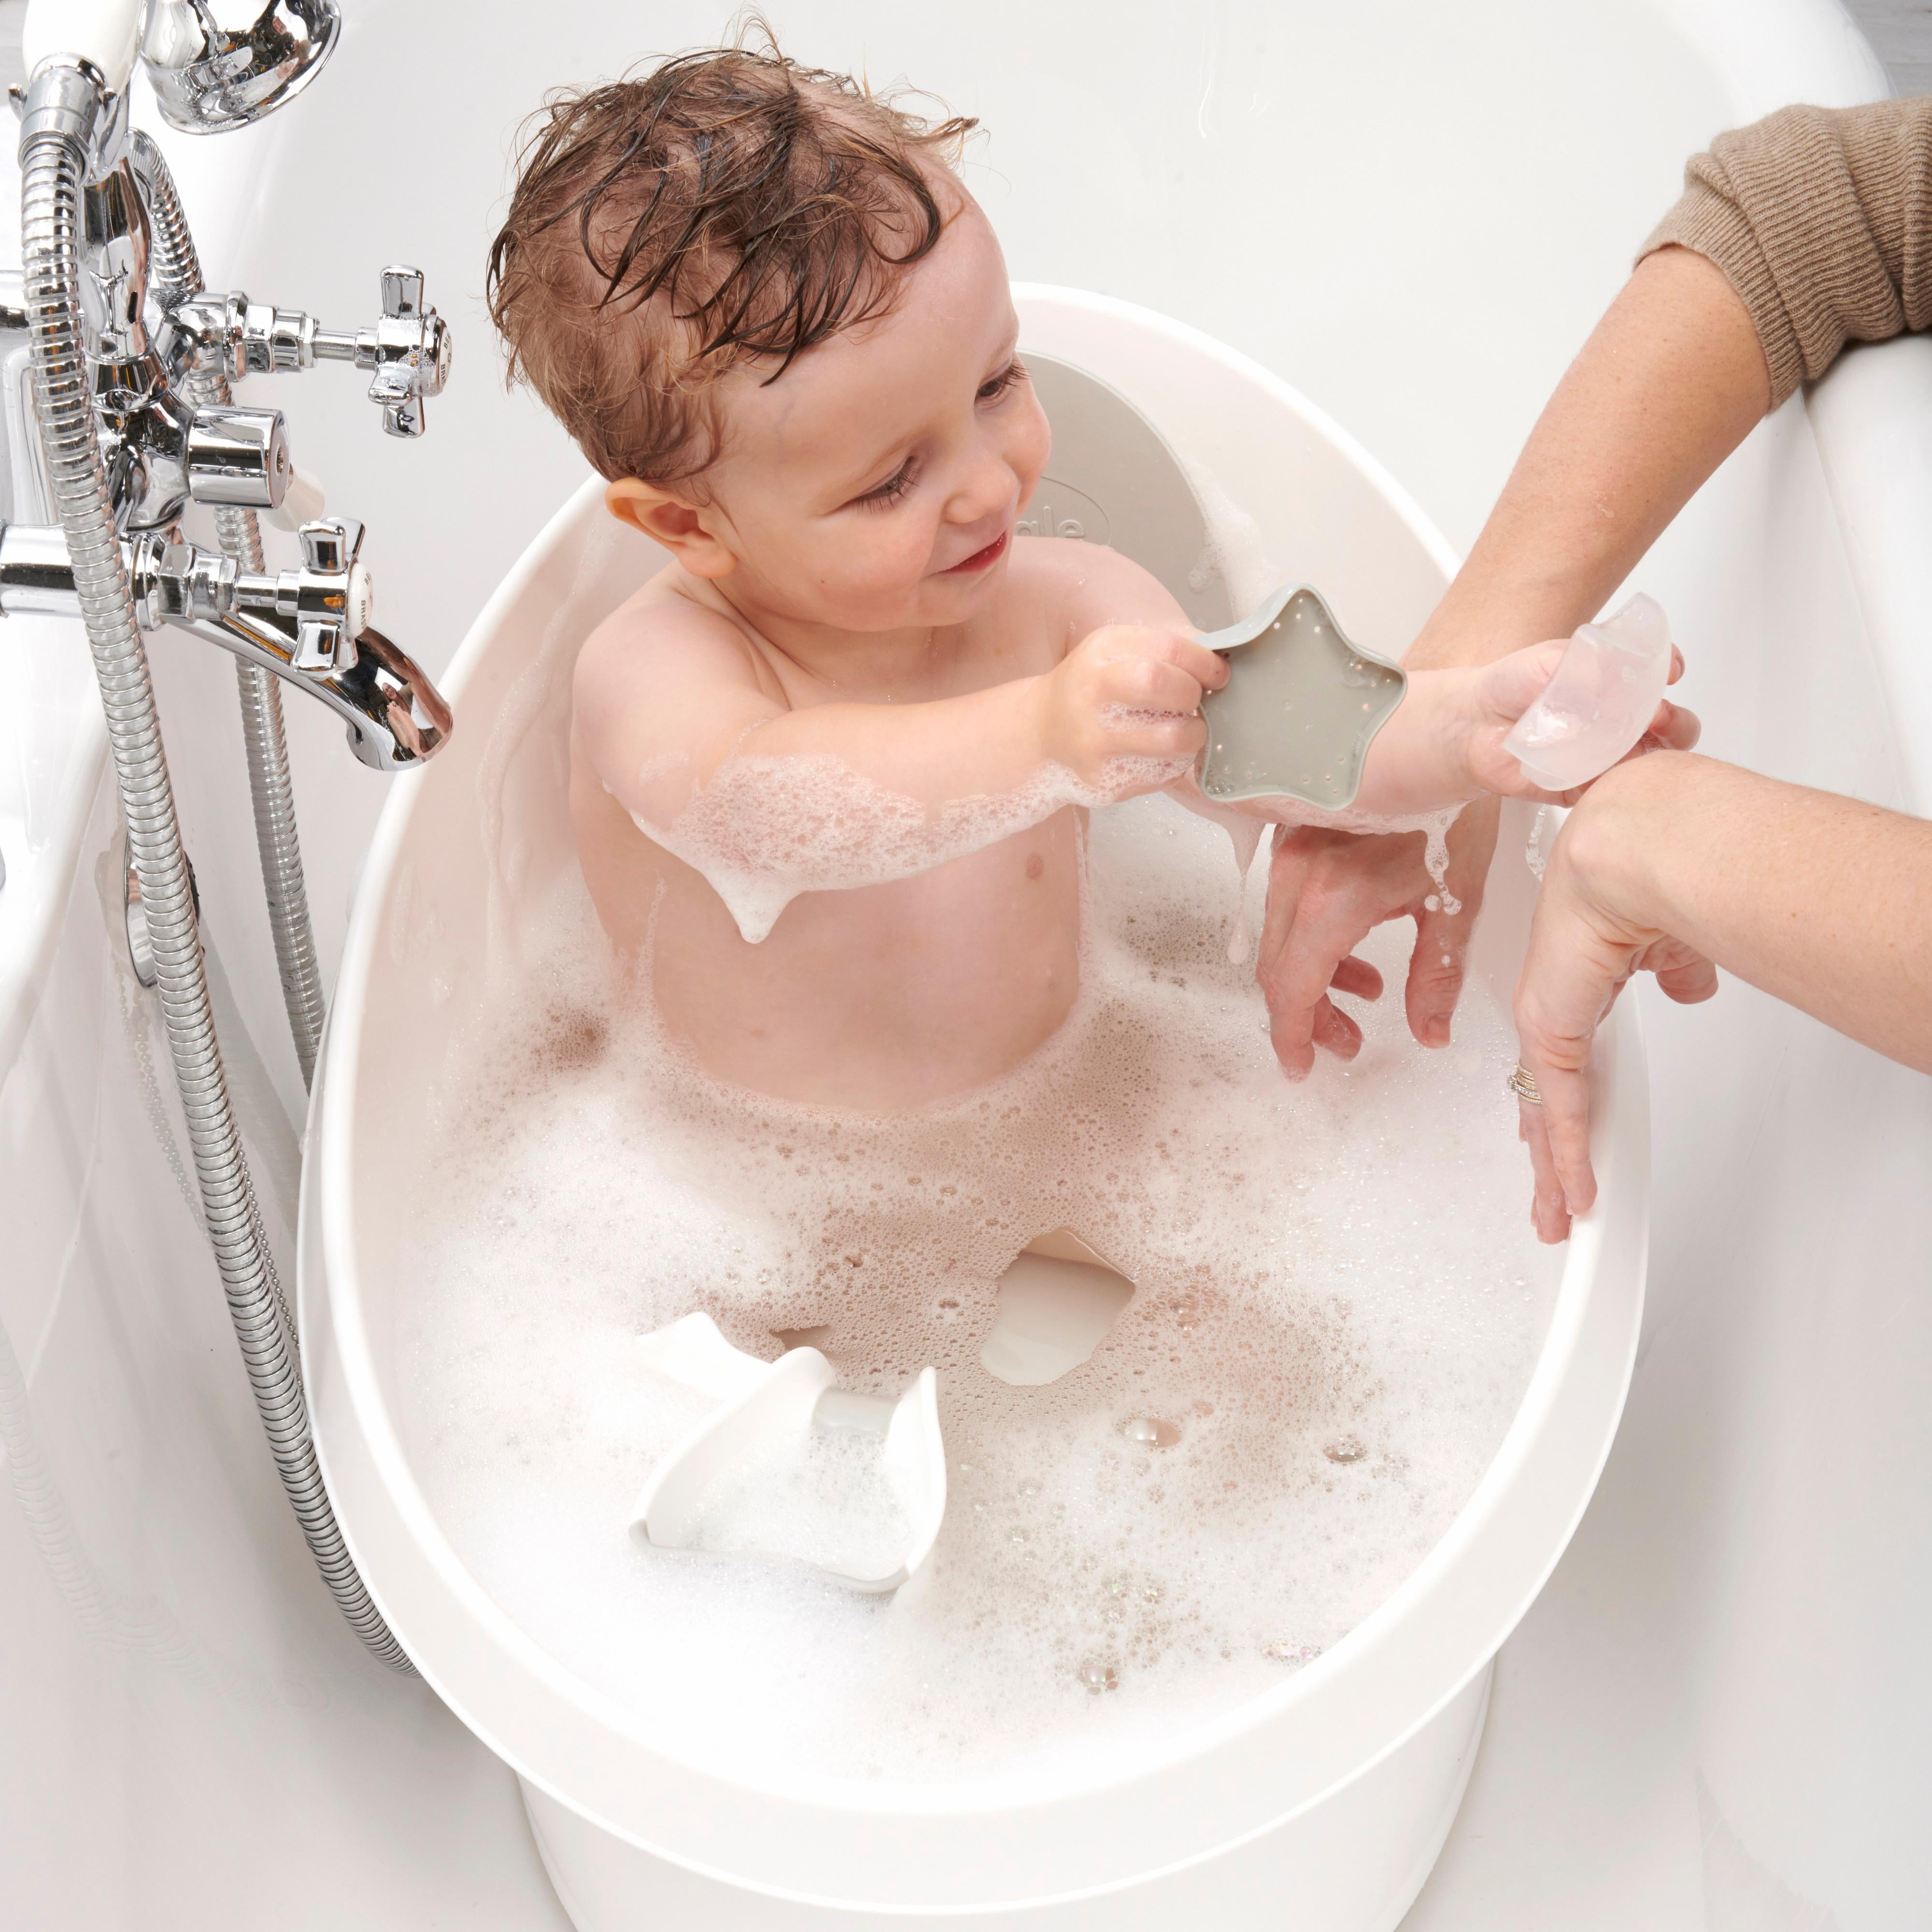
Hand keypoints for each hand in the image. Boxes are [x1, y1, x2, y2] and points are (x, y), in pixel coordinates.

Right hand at [1037, 625, 1227, 796]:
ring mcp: (1095, 743)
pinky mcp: (1104, 781)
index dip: (1203, 663)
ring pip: (1172, 740)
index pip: (1166, 649)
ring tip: (1185, 730)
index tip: (1216, 675)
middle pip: (1160, 685)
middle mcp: (1091, 695)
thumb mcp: (1115, 653)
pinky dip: (1175, 764)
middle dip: (1192, 694)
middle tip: (1192, 702)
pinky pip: (1165, 775)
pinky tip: (1161, 753)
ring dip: (1193, 735)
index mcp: (1100, 654)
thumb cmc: (1091, 688)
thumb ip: (1164, 650)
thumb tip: (1221, 659)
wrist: (1042, 733)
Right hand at [1257, 796, 1501, 1077]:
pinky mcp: (1294, 835)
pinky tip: (1358, 941)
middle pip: (1278, 971)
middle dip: (1308, 1015)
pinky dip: (1310, 938)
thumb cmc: (1456, 808)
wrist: (1446, 737)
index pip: (1293, 989)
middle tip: (1349, 1039)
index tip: (1303, 1065)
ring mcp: (1290, 852)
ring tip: (1369, 990)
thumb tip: (1430, 1032)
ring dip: (1314, 977)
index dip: (1294, 1036)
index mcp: (1335, 900)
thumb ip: (1436, 978)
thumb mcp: (1456, 903)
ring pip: (1280, 939)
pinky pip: (1285, 904)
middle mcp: (1298, 876)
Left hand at [1461, 641, 1699, 803]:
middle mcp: (1622, 721)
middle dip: (1675, 721)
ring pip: (1651, 764)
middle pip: (1673, 727)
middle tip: (1655, 716)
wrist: (1473, 724)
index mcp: (1620, 685)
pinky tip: (1603, 777)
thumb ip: (1580, 663)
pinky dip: (1613, 787)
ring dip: (1652, 757)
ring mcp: (1607, 757)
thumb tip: (1610, 676)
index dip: (1672, 672)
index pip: (1662, 677)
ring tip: (1632, 747)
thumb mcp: (1548, 660)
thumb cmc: (1512, 685)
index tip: (1671, 670)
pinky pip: (1610, 794)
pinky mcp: (1586, 789)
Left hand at [1512, 784, 1717, 1242]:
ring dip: (1557, 1173)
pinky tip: (1574, 1194)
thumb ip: (1672, 972)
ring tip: (1557, 1217)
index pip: (1562, 1068)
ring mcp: (1544, 1024)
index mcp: (1572, 987)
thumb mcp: (1666, 942)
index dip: (1562, 1112)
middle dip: (1549, 1160)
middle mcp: (1550, 1010)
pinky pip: (1559, 1110)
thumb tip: (1690, 988)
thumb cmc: (1644, 872)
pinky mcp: (1548, 1031)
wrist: (1629, 850)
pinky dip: (1569, 1156)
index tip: (1564, 1146)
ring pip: (1546, 1118)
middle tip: (1550, 1204)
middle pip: (1543, 1104)